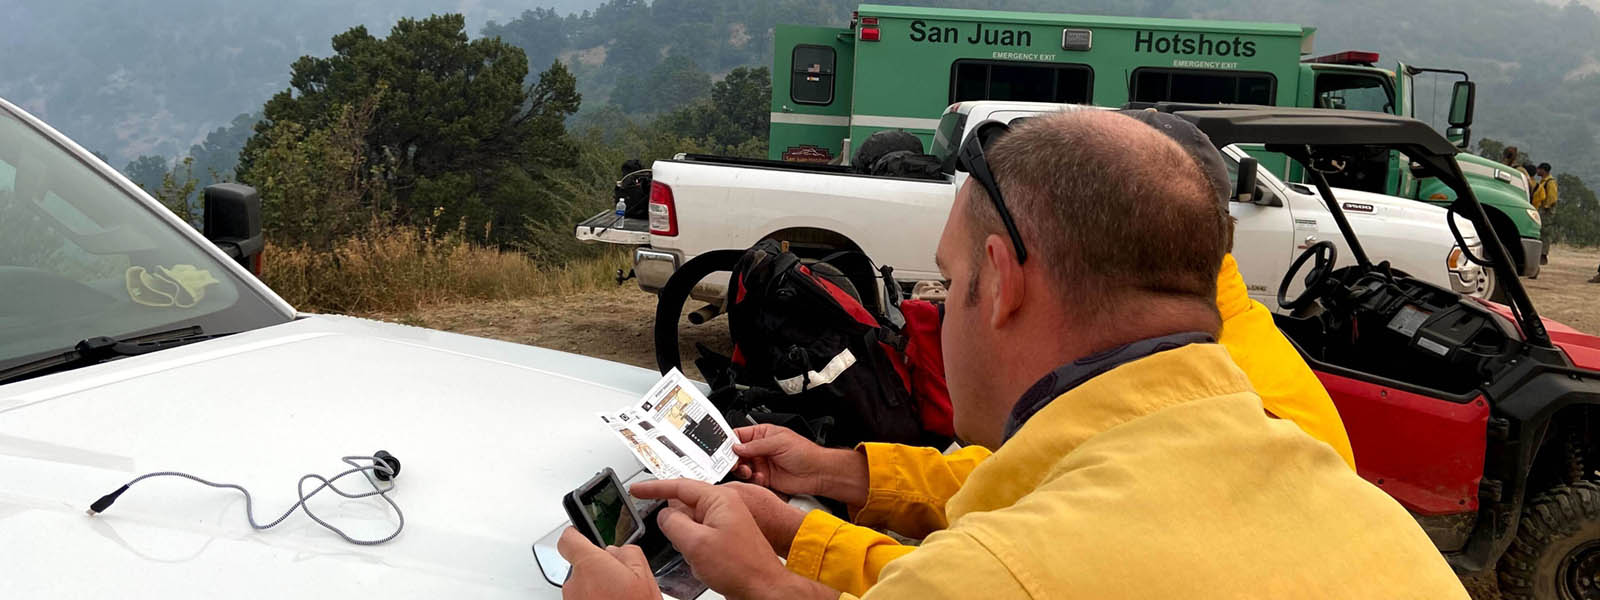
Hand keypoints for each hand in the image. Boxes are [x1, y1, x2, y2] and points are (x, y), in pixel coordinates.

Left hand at [555, 527, 661, 599]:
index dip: (577, 534)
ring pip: (583, 585)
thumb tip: (618, 551)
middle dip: (598, 568)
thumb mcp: (645, 576)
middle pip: (580, 564)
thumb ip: (628, 553)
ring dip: (598, 588)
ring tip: (620, 598)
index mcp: (590, 565)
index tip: (584, 534)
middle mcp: (574, 583)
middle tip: (621, 578)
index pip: (568, 539)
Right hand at [629, 479, 836, 599]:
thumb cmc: (741, 567)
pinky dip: (693, 546)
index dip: (654, 487)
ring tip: (695, 554)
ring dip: (685, 537)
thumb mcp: (696, 543)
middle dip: (673, 521)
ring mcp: (726, 522)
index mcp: (719, 499)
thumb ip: (673, 524)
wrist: (763, 588)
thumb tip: (664, 515)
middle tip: (668, 535)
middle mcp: (724, 507)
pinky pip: (700, 535)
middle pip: (685, 504)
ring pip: (691, 522)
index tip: (637, 489)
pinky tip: (700, 561)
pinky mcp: (726, 537)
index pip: (679, 485)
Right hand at [732, 424, 869, 504]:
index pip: (739, 435)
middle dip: (733, 459)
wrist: (817, 473)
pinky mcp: (764, 478)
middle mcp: (760, 449)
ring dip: (743, 470)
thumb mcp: (779, 442)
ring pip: (741, 468)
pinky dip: (753, 480)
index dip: (729, 442)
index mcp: (762, 434)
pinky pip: (750, 480)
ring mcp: (761, 464)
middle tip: (735, 463)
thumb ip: (756, 445)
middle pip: (736, 453)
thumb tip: (736, 447)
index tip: (723, 449)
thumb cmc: (805, 452)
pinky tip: (761, 478)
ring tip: (750, 471)